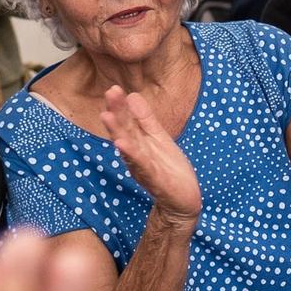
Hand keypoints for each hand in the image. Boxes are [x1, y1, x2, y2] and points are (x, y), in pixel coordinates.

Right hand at [102, 87, 201, 220]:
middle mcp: (136, 154)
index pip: (128, 121)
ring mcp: (143, 167)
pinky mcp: (154, 179)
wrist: (182, 201)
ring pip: (129, 147)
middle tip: (109, 92)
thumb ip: (146, 120)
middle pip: (125, 130)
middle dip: (117, 112)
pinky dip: (132, 154)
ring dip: (118, 132)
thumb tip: (133, 96)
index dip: (121, 105)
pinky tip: (122, 144)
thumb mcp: (159, 139)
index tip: (113, 88)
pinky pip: (142, 165)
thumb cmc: (169, 170)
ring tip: (107, 116)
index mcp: (139, 142)